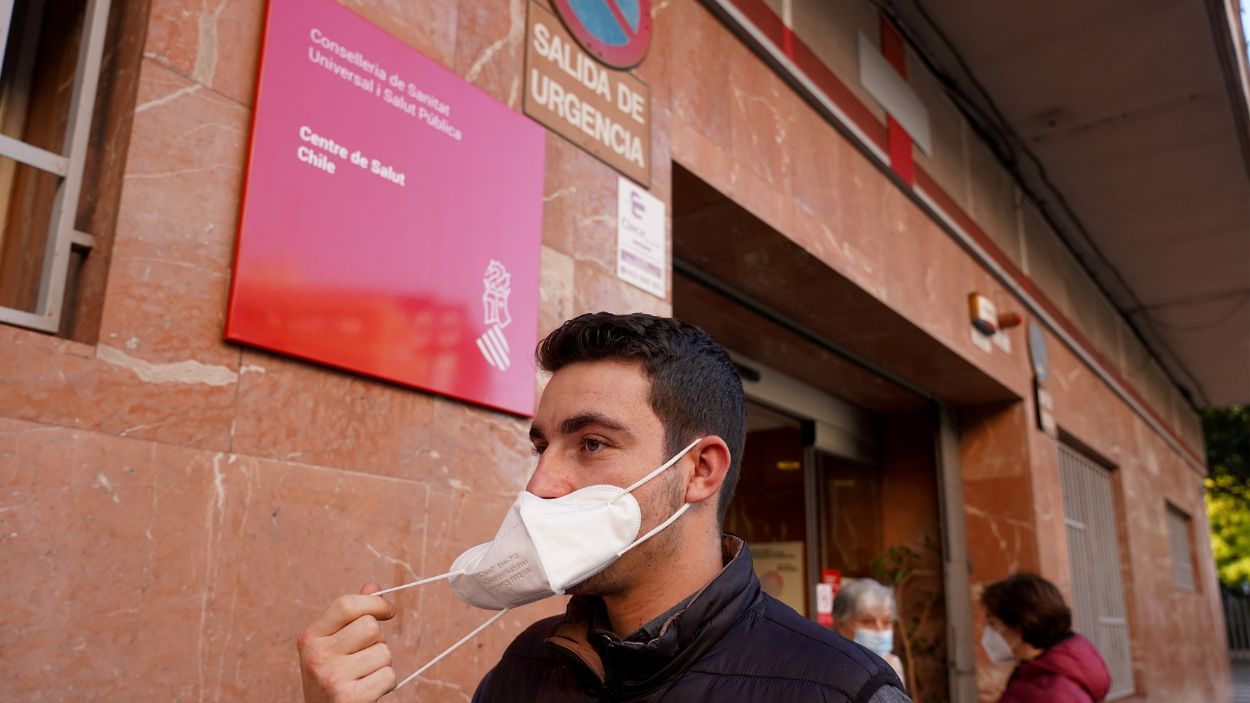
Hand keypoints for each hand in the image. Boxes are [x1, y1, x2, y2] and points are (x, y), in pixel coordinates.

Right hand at [298, 582, 397, 701]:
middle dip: (376, 641)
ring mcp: (332, 677)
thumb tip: (372, 586)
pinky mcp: (350, 698)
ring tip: (364, 677)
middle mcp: (316, 656)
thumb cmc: (333, 678)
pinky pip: (389, 676)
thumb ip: (351, 617)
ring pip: (384, 652)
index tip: (388, 611)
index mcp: (310, 638)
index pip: (346, 604)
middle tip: (363, 658)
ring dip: (382, 665)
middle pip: (370, 627)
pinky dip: (386, 684)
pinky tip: (368, 691)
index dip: (374, 603)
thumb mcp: (333, 645)